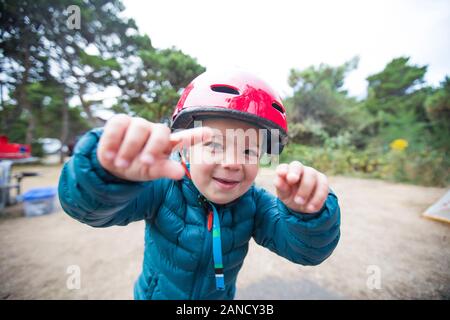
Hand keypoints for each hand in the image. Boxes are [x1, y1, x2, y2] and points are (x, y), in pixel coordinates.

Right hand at [97, 114, 211, 181]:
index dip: (196, 136)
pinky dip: (112, 143)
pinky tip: (109, 155)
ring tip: (121, 165)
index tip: (211, 133)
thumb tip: (180, 173)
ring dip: (129, 149)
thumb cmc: (137, 167)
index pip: (184, 138)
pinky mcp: (119, 121)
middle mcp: (155, 131)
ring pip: (138, 129)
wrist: (111, 165)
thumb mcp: (151, 171)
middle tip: (145, 163)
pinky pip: (117, 127)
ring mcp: (138, 124)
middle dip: (152, 148)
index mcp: (166, 144)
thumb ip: (165, 169)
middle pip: (160, 132)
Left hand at [274, 161, 328, 213]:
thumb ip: (281, 187)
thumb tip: (278, 181)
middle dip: (296, 182)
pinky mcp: (322, 181)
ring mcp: (312, 173)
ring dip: (307, 191)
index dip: (283, 170)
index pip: (284, 167)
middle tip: (297, 200)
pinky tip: (311, 208)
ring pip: (312, 176)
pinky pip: (323, 187)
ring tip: (302, 205)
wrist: (302, 203)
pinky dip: (317, 199)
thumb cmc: (290, 195)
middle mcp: (300, 169)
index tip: (281, 175)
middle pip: (300, 169)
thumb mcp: (283, 194)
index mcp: (287, 170)